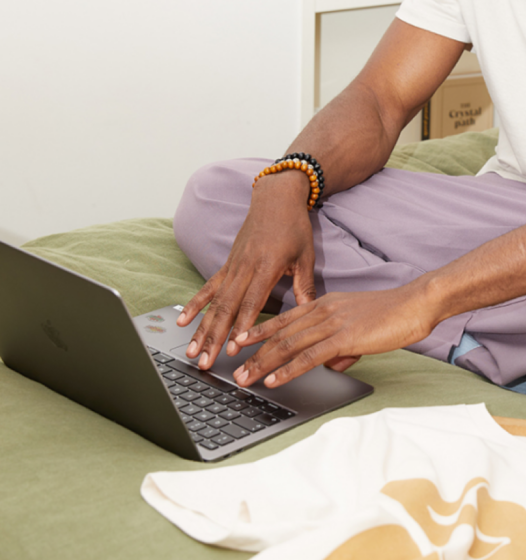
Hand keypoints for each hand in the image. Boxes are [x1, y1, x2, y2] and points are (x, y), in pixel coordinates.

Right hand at [177, 171, 315, 368]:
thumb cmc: (294, 226)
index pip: (252, 301)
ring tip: (193, 351)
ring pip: (215, 302)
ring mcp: (233, 265)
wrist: (276, 198)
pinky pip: (208, 287)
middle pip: (227, 308)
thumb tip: (308, 312)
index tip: (234, 347)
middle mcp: (245, 267)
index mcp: (267, 266)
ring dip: (202, 328)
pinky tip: (183, 322)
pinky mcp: (227, 263)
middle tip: (206, 362)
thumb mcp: (306, 255)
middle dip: (215, 337)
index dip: (242, 325)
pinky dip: (195, 305)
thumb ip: (305, 286)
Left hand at [229, 281, 436, 387]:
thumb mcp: (360, 328)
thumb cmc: (393, 314)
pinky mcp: (344, 337)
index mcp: (326, 304)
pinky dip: (288, 370)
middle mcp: (324, 311)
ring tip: (245, 379)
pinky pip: (309, 356)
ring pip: (288, 345)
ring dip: (263, 364)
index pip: (285, 318)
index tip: (241, 341)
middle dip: (254, 354)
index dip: (260, 330)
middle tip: (235, 371)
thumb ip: (342, 346)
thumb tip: (331, 364)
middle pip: (280, 334)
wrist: (415, 304)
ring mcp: (332, 323)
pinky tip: (275, 380)